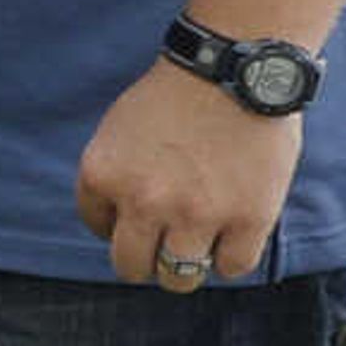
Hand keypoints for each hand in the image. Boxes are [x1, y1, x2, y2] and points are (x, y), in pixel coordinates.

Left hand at [76, 59, 299, 288]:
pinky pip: (231, 267)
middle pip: (130, 266)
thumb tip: (119, 227)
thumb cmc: (177, 96)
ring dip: (184, 266)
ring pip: (178, 278)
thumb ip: (114, 177)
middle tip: (162, 243)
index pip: (97, 227)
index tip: (138, 207)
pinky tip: (232, 234)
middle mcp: (142, 201)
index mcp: (102, 175)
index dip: (118, 220)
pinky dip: (230, 257)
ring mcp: (196, 214)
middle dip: (144, 258)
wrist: (235, 67)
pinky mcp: (247, 219)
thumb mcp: (118, 131)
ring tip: (196, 244)